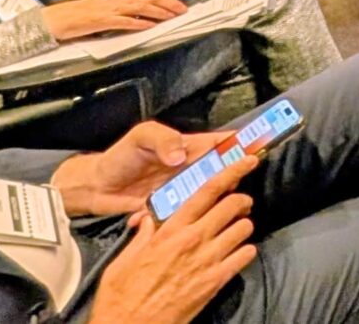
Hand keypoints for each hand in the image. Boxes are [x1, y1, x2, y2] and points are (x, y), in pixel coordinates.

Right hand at [42, 0, 186, 41]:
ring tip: (171, 16)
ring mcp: (110, 10)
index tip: (180, 3)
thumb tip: (143, 18)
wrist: (59, 19)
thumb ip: (124, 13)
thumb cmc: (82, 16)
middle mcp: (117, 0)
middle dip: (168, 3)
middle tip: (183, 9)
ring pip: (139, 7)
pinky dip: (137, 23)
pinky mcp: (102, 20)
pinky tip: (148, 26)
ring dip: (157, 12)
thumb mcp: (107, 11)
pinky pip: (123, 21)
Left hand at [53, 120, 228, 216]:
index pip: (222, 142)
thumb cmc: (121, 157)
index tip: (262, 145)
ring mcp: (182, 192)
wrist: (96, 187)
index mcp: (189, 148)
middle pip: (222, 171)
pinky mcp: (172, 212)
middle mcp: (191, 170)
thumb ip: (162, 140)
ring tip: (220, 208)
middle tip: (243, 183)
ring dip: (215, 202)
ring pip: (209, 196)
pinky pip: (187, 215)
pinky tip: (184, 221)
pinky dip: (188, 218)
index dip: (242, 142)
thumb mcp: (141, 137)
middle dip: (235, 176)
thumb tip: (181, 157)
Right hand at [85, 151, 257, 323]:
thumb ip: (142, 235)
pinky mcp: (216, 282)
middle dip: (241, 200)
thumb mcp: (123, 259)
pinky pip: (245, 256)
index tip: (247, 162)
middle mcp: (193, 240)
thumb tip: (148, 218)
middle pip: (232, 206)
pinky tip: (236, 253)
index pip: (207, 191)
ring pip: (244, 229)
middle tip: (240, 202)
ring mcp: (208, 261)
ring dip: (243, 226)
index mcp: (170, 230)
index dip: (231, 172)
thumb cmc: (121, 296)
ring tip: (235, 229)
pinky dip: (245, 251)